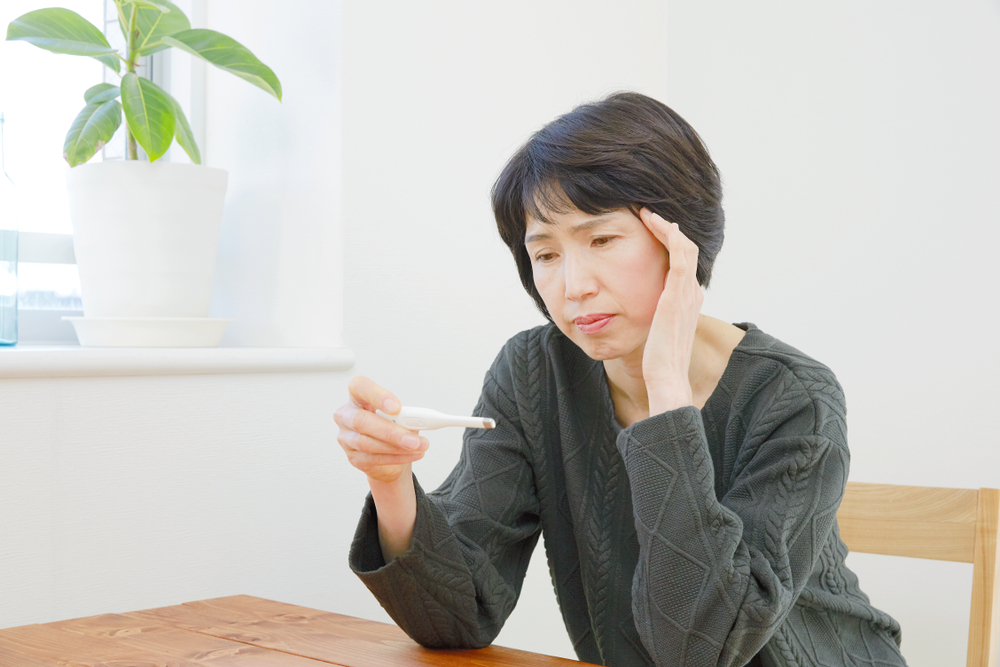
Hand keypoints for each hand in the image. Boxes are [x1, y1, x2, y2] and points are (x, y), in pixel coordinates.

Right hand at [334, 376, 428, 484]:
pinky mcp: (353, 457)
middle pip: (360, 420)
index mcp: (358, 397)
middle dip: (390, 431)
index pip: (359, 386)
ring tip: (417, 447)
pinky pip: (373, 459)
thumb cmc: (394, 426)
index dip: (376, 396)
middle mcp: (346, 415)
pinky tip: (411, 455)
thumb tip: (421, 421)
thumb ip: (408, 415)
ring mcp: (346, 438)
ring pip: (366, 443)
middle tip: (413, 439)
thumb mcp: (402, 416)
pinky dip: (396, 458)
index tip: (397, 408)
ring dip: (396, 447)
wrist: (391, 454)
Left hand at [638, 208, 703, 412]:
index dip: (670, 244)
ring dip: (667, 228)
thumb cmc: (659, 361)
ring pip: (685, 248)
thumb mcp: (659, 333)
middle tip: (649, 216)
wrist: (667, 378)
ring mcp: (687, 294)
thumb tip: (647, 312)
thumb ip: (658, 318)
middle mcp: (691, 294)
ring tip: (649, 215)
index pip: (684, 263)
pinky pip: (681, 256)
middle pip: (687, 250)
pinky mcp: (676, 295)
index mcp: (688, 302)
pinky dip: (671, 237)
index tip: (653, 231)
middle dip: (669, 230)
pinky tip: (658, 224)